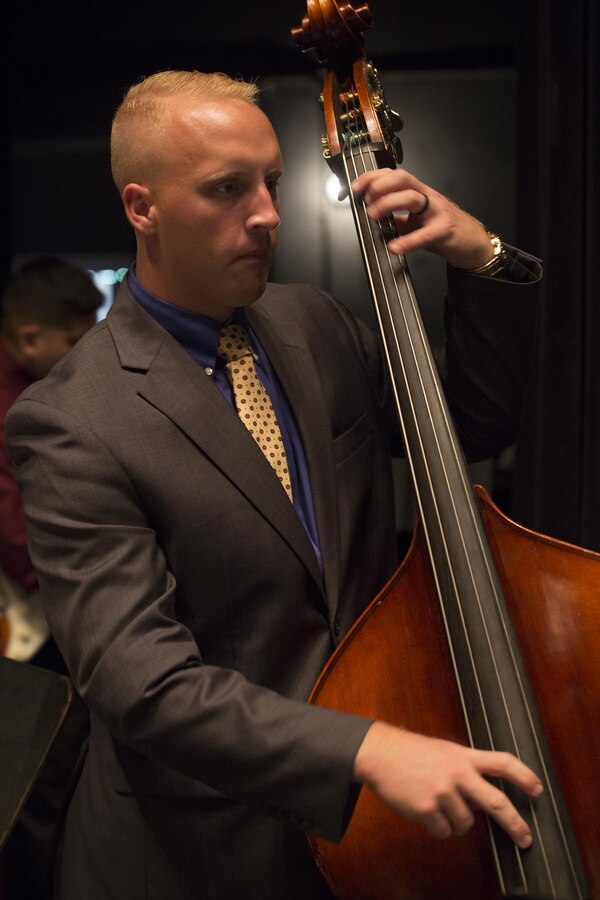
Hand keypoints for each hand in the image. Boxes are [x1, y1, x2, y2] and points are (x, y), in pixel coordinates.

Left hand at [351, 168, 494, 269]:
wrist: (471, 242)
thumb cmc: (444, 228)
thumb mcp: (416, 220)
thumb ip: (396, 217)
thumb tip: (372, 218)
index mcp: (419, 192)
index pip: (394, 175)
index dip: (373, 177)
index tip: (356, 187)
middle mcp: (428, 197)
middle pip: (403, 179)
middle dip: (380, 185)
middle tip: (365, 199)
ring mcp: (437, 211)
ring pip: (412, 198)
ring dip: (389, 203)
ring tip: (374, 216)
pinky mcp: (444, 230)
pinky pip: (424, 234)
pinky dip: (407, 241)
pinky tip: (395, 247)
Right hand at [353, 721, 542, 847]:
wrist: (379, 753)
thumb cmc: (410, 752)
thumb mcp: (444, 750)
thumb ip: (465, 768)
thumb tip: (482, 797)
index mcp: (462, 756)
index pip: (501, 762)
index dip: (523, 776)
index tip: (538, 789)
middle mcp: (456, 773)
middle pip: (495, 802)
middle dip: (515, 823)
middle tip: (525, 838)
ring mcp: (441, 792)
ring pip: (465, 824)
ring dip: (455, 821)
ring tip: (437, 803)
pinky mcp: (426, 809)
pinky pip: (443, 832)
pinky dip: (436, 826)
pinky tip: (424, 810)